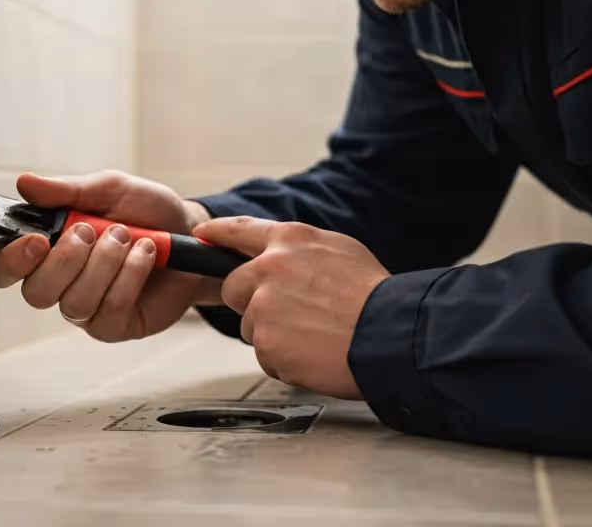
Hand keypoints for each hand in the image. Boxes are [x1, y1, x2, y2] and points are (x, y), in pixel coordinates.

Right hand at [0, 171, 220, 341]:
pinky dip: (130, 276)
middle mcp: (61, 284)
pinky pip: (110, 311)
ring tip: (129, 237)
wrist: (190, 231)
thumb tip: (25, 183)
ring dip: (105, 263)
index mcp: (47, 250)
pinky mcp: (117, 325)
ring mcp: (88, 309)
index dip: (12, 260)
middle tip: (92, 229)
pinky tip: (146, 254)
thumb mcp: (108, 189)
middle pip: (35, 293)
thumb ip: (66, 190)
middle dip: (66, 259)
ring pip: (74, 303)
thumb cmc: (145, 211)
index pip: (4, 269)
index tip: (37, 239)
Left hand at [193, 217, 389, 399]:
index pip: (238, 230)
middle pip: (234, 287)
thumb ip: (301, 251)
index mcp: (290, 241)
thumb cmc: (375, 296)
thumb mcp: (341, 251)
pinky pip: (266, 356)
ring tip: (314, 334)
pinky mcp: (266, 343)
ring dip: (275, 335)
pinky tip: (314, 353)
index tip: (201, 236)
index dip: (216, 235)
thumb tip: (285, 257)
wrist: (390, 333)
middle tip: (290, 314)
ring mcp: (265, 306)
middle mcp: (270, 268)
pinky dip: (286, 360)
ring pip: (252, 325)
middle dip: (253, 302)